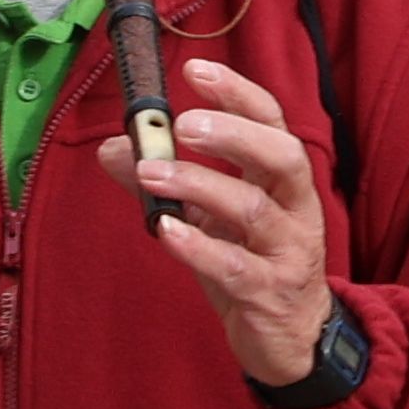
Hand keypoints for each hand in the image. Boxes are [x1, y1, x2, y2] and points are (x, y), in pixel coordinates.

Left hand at [95, 56, 333, 389]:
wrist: (295, 339)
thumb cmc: (252, 264)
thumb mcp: (209, 218)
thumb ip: (167, 182)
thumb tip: (113, 148)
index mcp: (282, 180)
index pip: (272, 122)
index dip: (237, 93)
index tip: (195, 69)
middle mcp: (295, 209)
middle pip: (281, 156)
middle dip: (233, 133)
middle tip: (184, 122)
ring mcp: (287, 252)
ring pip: (254, 210)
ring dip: (199, 185)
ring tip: (151, 172)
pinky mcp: (270, 294)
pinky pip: (236, 267)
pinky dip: (198, 246)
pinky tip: (165, 229)